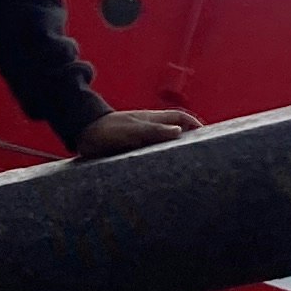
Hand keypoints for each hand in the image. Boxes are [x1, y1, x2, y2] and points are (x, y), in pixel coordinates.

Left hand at [75, 107, 199, 155]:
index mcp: (152, 119)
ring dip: (174, 151)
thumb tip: (178, 132)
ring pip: (164, 144)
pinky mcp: (132, 149)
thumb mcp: (132, 130)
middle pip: (175, 131)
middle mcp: (149, 128)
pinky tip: (163, 172)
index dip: (194, 124)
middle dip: (188, 139)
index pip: (180, 118)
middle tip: (201, 153)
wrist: (83, 133)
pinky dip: (159, 160)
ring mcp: (141, 138)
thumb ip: (153, 130)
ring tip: (186, 166)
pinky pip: (151, 154)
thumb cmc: (107, 129)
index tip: (207, 134)